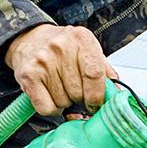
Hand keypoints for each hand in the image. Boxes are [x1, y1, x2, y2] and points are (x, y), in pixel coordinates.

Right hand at [3, 24, 119, 115]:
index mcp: (81, 39)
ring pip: (63, 102)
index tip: (96, 103)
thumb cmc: (63, 47)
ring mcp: (42, 62)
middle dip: (79, 98)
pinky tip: (50, 94)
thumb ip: (105, 70)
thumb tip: (118, 93)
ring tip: (60, 86)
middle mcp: (60, 48)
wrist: (30, 38)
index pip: (94, 74)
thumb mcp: (88, 49)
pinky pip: (46, 108)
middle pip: (78, 92)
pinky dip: (51, 108)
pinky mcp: (28, 76)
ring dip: (64, 102)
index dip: (97, 95)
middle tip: (73, 88)